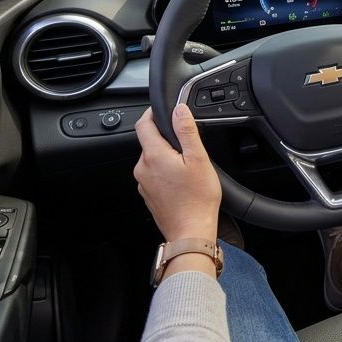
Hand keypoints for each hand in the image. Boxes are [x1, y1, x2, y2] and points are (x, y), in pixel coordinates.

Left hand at [133, 105, 220, 273]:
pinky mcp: (148, 194)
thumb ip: (186, 130)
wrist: (190, 231)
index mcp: (153, 155)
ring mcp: (144, 183)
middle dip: (165, 138)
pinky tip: (182, 180)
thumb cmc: (197, 198)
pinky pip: (154, 175)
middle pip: (149, 142)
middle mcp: (143, 168)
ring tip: (188, 164)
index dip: (152, 113)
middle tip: (187, 143)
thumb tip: (179, 109)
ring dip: (166, 156)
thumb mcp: (198, 158)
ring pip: (152, 159)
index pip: (143, 124)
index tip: (163, 111)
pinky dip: (165, 172)